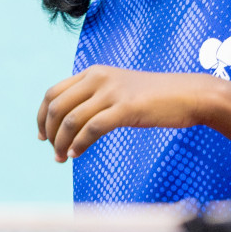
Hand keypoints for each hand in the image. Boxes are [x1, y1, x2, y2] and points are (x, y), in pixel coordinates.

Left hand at [37, 65, 215, 161]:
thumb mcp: (118, 90)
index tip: (42, 135)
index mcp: (93, 73)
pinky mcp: (125, 108)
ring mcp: (111, 92)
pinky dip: (79, 144)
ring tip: (62, 158)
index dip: (42, 116)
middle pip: (56, 107)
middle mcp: (97, 78)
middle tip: (53, 151)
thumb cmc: (154, 97)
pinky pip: (92, 129)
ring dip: (61, 143)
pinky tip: (77, 154)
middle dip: (49, 132)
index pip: (53, 93)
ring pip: (71, 120)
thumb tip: (73, 123)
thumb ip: (95, 99)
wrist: (189, 94)